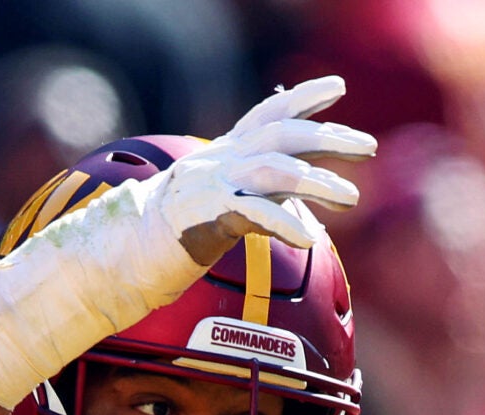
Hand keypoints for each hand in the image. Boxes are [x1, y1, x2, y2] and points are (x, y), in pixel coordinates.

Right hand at [0, 77, 374, 408]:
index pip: (267, 115)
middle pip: (282, 136)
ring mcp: (211, 186)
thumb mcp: (216, 210)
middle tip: (368, 145)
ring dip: (317, 181)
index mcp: (222, 156)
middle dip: (328, 136)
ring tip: (351, 196)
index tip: (336, 87)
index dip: (302, 98)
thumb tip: (295, 204)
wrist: (115, 257)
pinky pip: (251, 215)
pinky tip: (308, 239)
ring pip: (274, 171)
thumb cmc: (165, 241)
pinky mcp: (205, 218)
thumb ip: (252, 200)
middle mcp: (218, 162)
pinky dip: (282, 224)